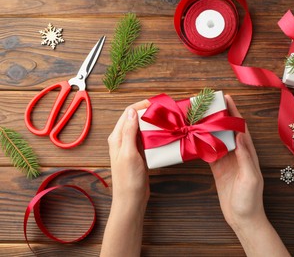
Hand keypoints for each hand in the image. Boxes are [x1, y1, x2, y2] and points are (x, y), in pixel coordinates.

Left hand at [101, 100, 150, 256]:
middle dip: (149, 112)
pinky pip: (147, 139)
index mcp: (117, 137)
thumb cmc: (128, 178)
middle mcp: (123, 139)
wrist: (131, 199)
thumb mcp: (129, 153)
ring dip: (153, 123)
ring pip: (142, 128)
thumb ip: (129, 132)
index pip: (128, 113)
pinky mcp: (139, 153)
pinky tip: (164, 134)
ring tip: (167, 120)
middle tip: (165, 111)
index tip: (157, 103)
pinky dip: (154, 134)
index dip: (141, 105)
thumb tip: (132, 111)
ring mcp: (131, 147)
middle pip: (135, 119)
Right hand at [210, 95, 288, 255]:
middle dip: (220, 116)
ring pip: (218, 139)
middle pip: (228, 130)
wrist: (244, 219)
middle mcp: (238, 154)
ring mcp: (228, 162)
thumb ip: (245, 157)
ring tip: (200, 116)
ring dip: (210, 128)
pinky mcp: (219, 170)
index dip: (234, 112)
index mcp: (248, 154)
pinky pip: (210, 153)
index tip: (226, 99)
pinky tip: (196, 138)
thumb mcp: (250, 178)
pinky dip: (203, 144)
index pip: (241, 128)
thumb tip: (241, 134)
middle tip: (209, 104)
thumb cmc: (251, 200)